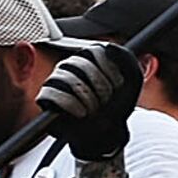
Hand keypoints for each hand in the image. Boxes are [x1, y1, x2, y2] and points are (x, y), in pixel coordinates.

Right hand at [34, 43, 141, 157]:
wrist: (107, 131)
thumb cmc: (117, 104)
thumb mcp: (132, 79)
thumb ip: (126, 58)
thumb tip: (108, 46)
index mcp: (88, 58)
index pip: (95, 50)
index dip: (110, 69)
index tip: (118, 85)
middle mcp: (69, 65)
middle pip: (81, 64)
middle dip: (100, 86)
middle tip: (106, 100)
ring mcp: (55, 80)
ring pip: (67, 78)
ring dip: (88, 97)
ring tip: (93, 108)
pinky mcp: (45, 97)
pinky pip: (52, 93)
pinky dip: (70, 105)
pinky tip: (81, 112)